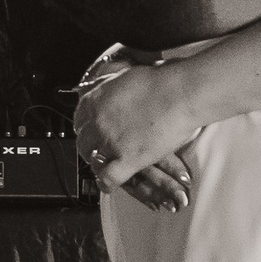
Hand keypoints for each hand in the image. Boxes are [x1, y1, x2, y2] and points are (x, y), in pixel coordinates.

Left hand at [74, 55, 202, 206]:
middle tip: (98, 149)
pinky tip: (109, 185)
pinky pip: (108, 178)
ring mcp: (111, 141)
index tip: (92, 131)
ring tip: (105, 165)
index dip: (86, 127)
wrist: (181, 93)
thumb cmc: (161, 81)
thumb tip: (105, 87)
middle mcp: (98, 121)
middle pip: (83, 141)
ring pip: (93, 160)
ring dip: (98, 163)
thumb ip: (110, 86)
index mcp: (96, 100)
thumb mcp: (125, 76)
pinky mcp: (128, 158)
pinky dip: (107, 184)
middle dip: (90, 147)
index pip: (79, 119)